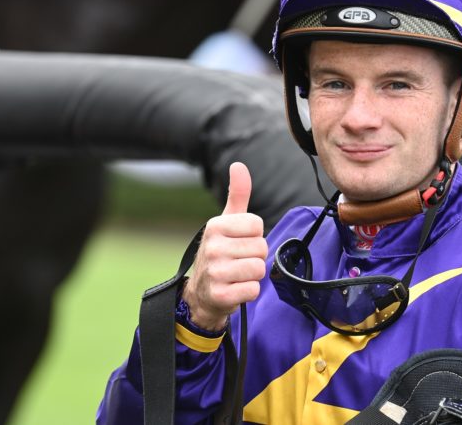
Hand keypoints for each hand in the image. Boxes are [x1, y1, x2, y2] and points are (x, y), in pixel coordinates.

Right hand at [182, 162, 266, 330]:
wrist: (201, 293)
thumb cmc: (219, 252)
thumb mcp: (226, 221)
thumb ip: (237, 194)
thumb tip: (238, 165)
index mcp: (215, 225)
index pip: (257, 225)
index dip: (254, 236)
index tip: (239, 242)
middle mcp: (212, 247)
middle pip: (261, 248)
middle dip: (255, 257)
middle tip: (238, 261)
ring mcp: (215, 272)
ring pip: (259, 269)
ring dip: (253, 275)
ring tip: (237, 274)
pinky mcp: (221, 295)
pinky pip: (253, 290)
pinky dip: (248, 292)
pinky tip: (234, 289)